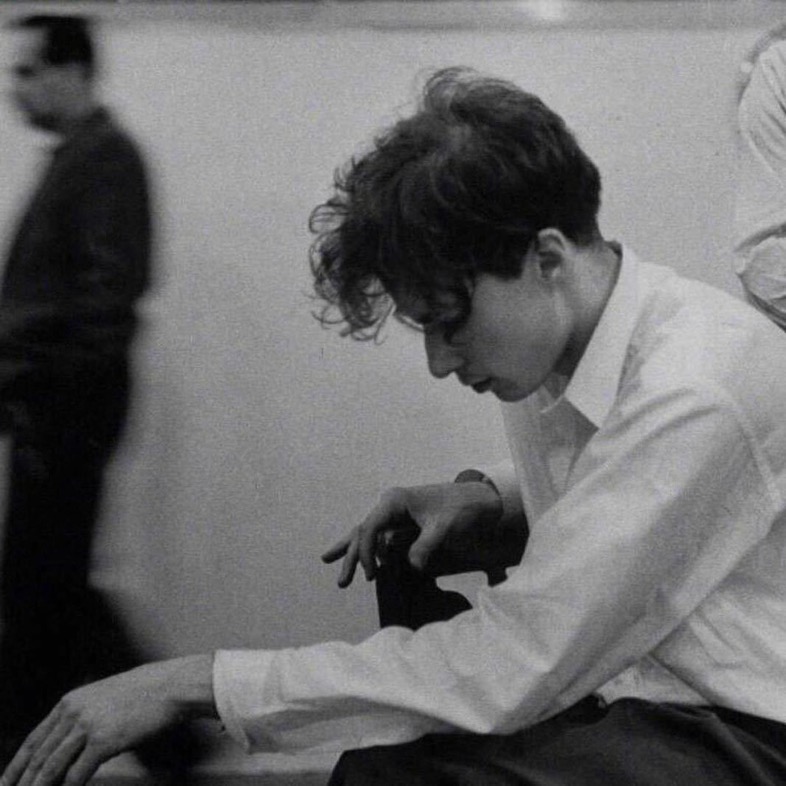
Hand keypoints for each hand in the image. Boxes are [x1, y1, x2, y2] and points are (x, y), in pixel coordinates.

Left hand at [0, 656, 215, 785]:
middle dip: (23, 782)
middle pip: (39, 756)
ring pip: (51, 768)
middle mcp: (73, 713)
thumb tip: (68, 743)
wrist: (169, 686)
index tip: (5, 783)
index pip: (34, 740)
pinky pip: (77, 774)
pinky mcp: (103, 741)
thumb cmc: (143, 693)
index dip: (16, 765)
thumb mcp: (104, 698)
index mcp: (70, 702)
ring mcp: (87, 726)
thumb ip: (83, 717)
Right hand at [322, 481, 503, 586]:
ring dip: (355, 554)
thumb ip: (427, 545)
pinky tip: (366, 566)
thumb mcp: (444, 527)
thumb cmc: (460, 509)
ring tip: (340, 578)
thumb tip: (413, 567)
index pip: (369, 528)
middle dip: (352, 557)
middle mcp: (390, 505)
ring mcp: (395, 514)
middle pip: (363, 532)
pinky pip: (380, 537)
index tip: (372, 576)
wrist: (478, 500)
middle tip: (342, 584)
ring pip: (368, 535)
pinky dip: (369, 551)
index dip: (366, 553)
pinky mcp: (403, 523)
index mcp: (395, 501)